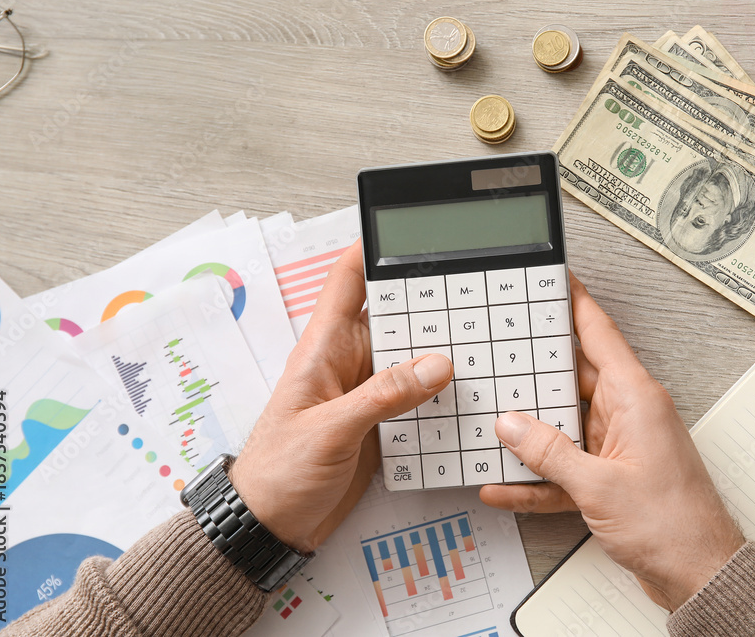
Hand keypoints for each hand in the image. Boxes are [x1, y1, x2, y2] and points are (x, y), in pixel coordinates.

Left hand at [229, 241, 452, 553]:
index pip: (348, 283)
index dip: (372, 249)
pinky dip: (443, 394)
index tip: (408, 228)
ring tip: (483, 337)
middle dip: (430, 302)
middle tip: (473, 288)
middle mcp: (349, 363)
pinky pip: (419, 398)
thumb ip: (383, 396)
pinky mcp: (382, 423)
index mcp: (324, 349)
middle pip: (395, 317)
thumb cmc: (278, 472)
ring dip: (442, 352)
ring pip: (413, 358)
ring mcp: (368, 393)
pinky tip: (470, 391)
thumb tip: (436, 366)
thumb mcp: (329, 429)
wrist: (271, 526)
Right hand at [480, 274, 743, 611]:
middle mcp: (627, 413)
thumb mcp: (598, 485)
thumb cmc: (672, 525)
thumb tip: (512, 426)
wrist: (697, 574)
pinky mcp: (610, 476)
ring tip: (490, 421)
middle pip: (572, 376)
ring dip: (529, 429)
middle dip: (533, 367)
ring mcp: (617, 445)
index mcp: (635, 398)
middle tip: (498, 349)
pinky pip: (563, 466)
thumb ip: (549, 452)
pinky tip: (505, 484)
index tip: (553, 277)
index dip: (573, 301)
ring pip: (562, 422)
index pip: (598, 333)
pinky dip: (536, 476)